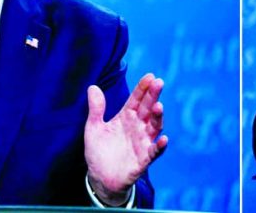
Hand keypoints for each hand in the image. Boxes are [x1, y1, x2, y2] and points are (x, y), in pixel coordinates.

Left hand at [84, 73, 166, 205]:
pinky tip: (163, 139)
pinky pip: (154, 151)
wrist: (100, 178)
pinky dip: (159, 146)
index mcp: (126, 117)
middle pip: (147, 109)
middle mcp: (137, 127)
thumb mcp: (93, 128)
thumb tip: (92, 87)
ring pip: (154, 127)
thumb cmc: (98, 151)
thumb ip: (96, 109)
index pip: (136, 99)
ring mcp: (142, 142)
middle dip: (153, 96)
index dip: (143, 88)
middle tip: (158, 83)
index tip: (150, 76)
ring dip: (158, 117)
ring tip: (158, 106)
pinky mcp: (144, 159)